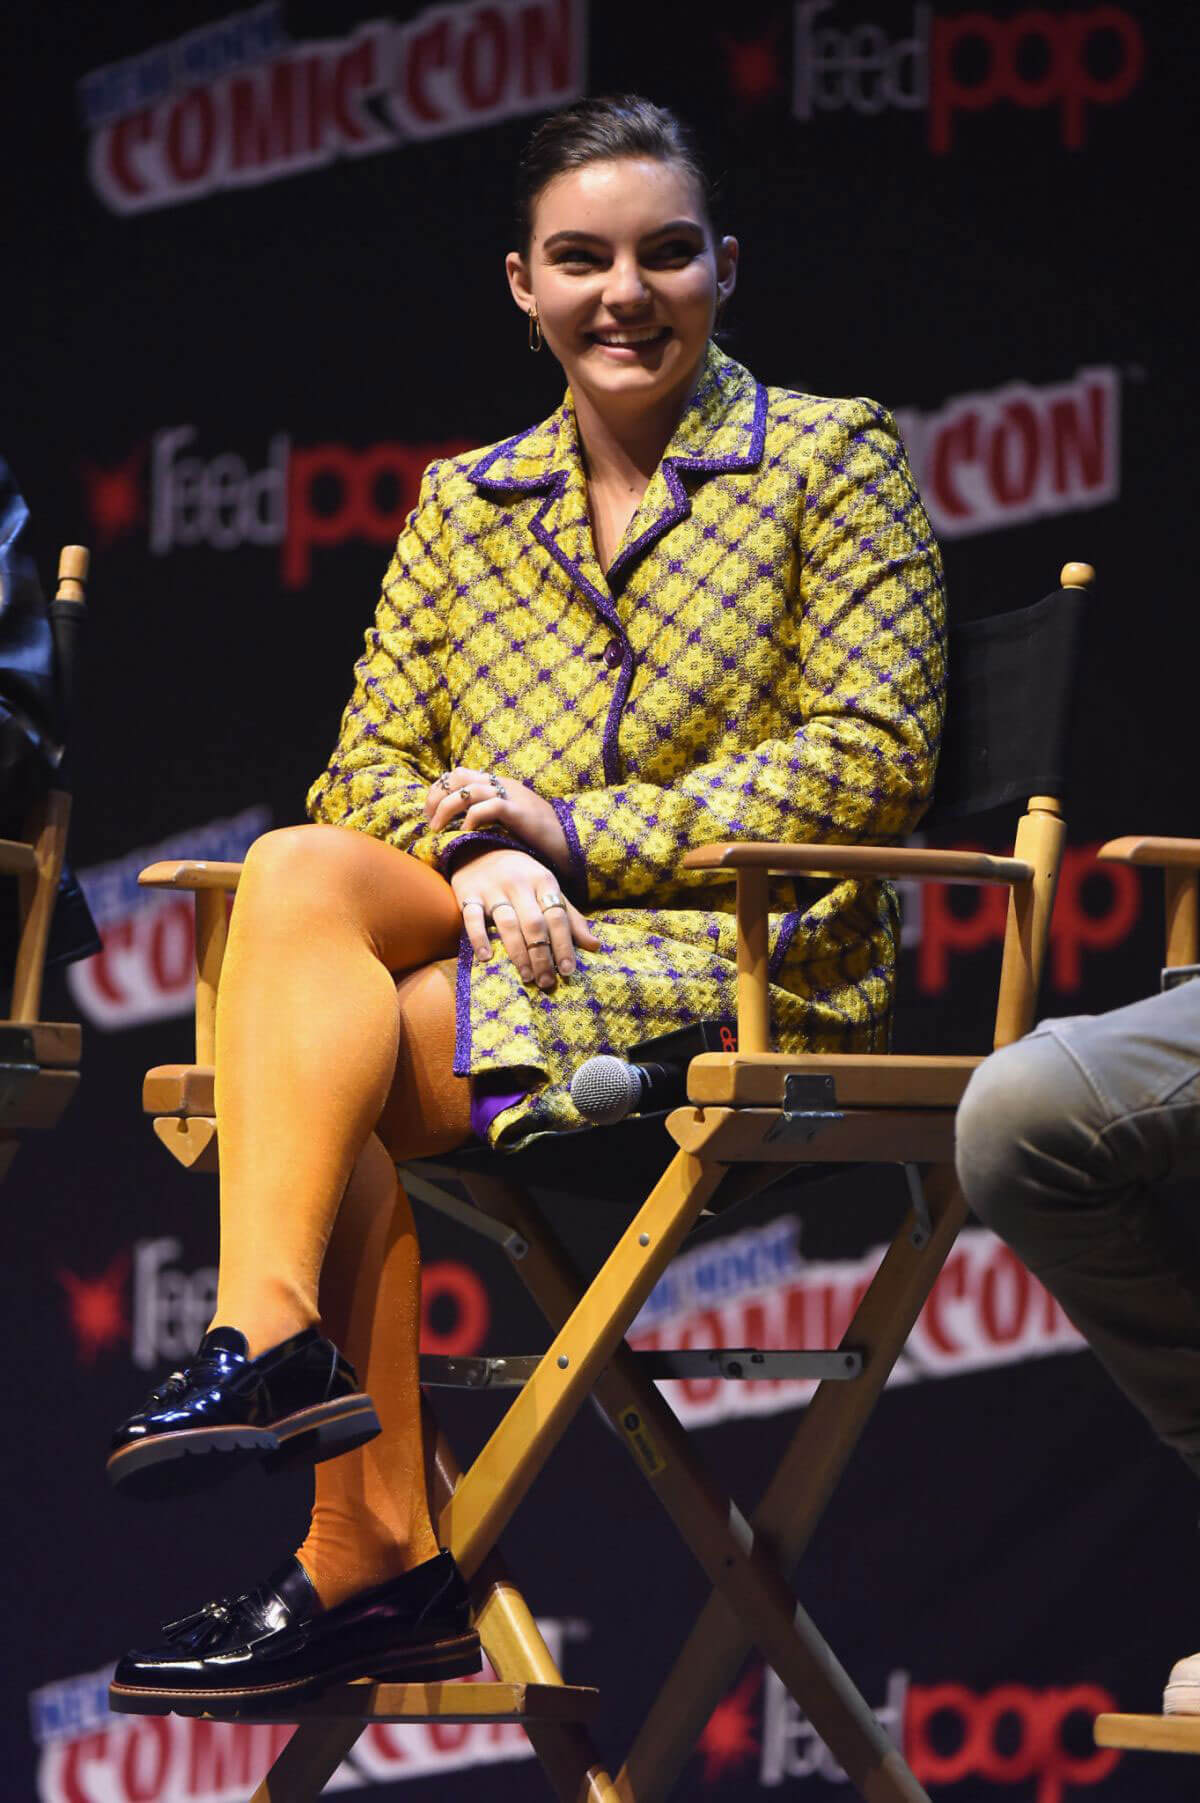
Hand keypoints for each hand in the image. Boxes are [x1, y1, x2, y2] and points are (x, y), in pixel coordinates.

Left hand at [425, 766, 569, 871]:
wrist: (570, 841)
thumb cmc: (538, 837)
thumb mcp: (509, 820)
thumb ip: (489, 815)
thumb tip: (460, 826)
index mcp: (498, 784)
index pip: (459, 775)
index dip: (439, 790)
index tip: (428, 812)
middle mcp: (502, 785)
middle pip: (458, 777)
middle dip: (436, 797)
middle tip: (428, 820)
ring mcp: (511, 796)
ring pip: (469, 790)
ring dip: (446, 809)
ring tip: (438, 829)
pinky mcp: (519, 811)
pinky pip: (489, 807)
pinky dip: (471, 817)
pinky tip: (464, 832)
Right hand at [450, 848, 599, 990]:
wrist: (479, 848)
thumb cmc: (521, 876)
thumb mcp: (547, 889)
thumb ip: (570, 917)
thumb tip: (594, 946)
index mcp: (543, 880)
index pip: (557, 916)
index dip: (564, 944)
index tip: (567, 971)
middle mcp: (519, 883)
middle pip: (534, 924)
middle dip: (542, 955)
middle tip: (547, 982)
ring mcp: (492, 888)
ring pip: (507, 923)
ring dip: (518, 953)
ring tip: (527, 977)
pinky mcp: (468, 893)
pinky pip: (473, 917)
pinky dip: (478, 938)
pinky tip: (486, 958)